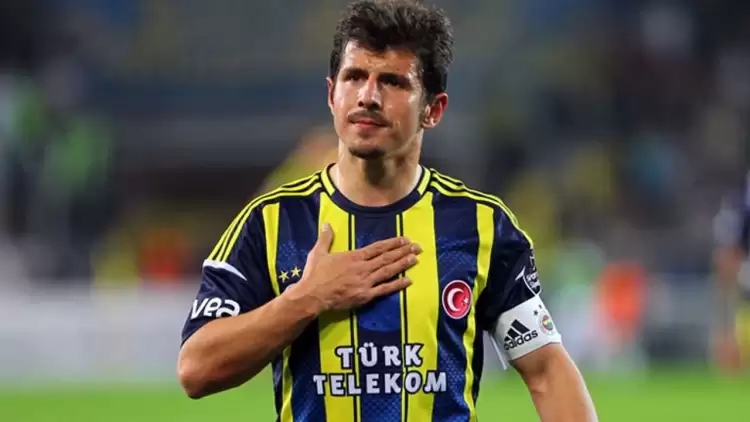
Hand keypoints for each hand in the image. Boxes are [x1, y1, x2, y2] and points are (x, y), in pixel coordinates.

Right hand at [292, 223, 420, 313]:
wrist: (312, 296)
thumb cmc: (314, 275)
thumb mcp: (318, 253)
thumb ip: (326, 238)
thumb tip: (327, 224)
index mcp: (354, 257)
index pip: (377, 248)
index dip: (392, 243)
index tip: (404, 240)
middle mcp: (363, 268)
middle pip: (387, 258)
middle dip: (403, 252)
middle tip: (417, 247)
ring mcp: (365, 282)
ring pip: (388, 271)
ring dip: (403, 265)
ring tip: (415, 259)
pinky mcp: (365, 296)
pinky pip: (384, 289)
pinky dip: (397, 285)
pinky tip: (407, 281)